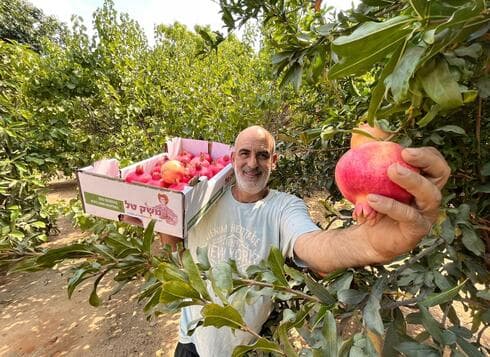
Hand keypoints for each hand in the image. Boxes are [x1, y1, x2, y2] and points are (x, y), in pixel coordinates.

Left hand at [361, 147, 450, 261]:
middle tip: (404, 153)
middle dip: (425, 160)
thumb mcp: (370, 180)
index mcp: (423, 180)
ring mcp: (426, 214)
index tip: (404, 149)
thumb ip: (371, 161)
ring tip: (391, 170)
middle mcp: (429, 196)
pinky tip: (372, 199)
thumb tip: (361, 135)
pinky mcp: (417, 230)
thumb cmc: (372, 204)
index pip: (435, 162)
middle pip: (441, 174)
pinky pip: (408, 215)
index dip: (426, 154)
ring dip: (411, 180)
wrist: (367, 236)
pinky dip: (390, 205)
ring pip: (430, 195)